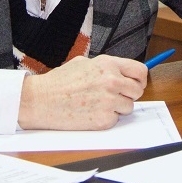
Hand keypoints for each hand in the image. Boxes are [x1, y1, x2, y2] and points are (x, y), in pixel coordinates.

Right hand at [17, 55, 147, 129]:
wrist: (41, 100)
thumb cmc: (59, 82)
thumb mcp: (84, 63)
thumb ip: (107, 67)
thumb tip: (124, 74)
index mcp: (108, 64)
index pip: (140, 71)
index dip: (140, 79)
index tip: (136, 84)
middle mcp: (112, 81)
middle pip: (137, 91)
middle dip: (128, 95)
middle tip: (114, 96)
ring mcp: (109, 101)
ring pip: (127, 107)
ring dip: (116, 107)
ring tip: (96, 103)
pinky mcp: (103, 119)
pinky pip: (115, 120)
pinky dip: (105, 118)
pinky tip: (90, 113)